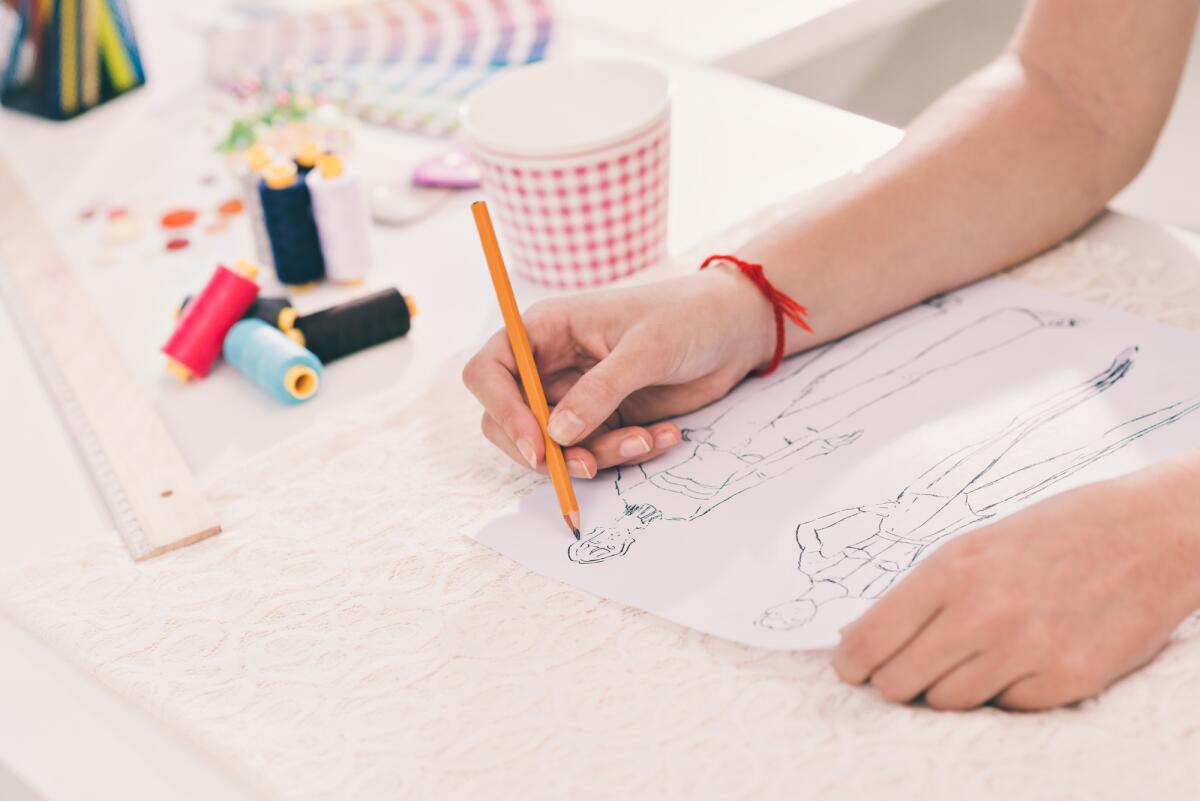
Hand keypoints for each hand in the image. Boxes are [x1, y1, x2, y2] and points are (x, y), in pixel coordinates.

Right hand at [463, 266, 774, 476]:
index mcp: (545, 330)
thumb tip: (558, 434)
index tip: (536, 444)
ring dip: (599, 455)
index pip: (488, 371)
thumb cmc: (687, 317)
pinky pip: (597, 452)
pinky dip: (626, 454)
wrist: (734, 330)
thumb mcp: (646, 348)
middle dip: (545, 451)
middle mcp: (551, 364)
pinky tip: (664, 436)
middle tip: (588, 466)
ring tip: (647, 440)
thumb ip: (601, 390)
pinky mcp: (605, 419)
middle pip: (510, 421)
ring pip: (558, 447)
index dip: (501, 410)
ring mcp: (577, 395)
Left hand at [833, 460, 1199, 709]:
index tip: (850, 670)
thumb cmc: (1051, 535)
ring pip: (948, 702)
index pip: (872, 639)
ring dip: (949, 687)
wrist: (1144, 534)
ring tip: (973, 655)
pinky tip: (1020, 659)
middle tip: (906, 669)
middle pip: (900, 682)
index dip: (852, 664)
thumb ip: (918, 594)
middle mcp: (985, 612)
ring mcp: (1028, 650)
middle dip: (895, 680)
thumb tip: (857, 637)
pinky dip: (1004, 692)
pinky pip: (1005, 708)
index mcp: (952, 569)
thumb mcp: (973, 546)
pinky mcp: (1068, 680)